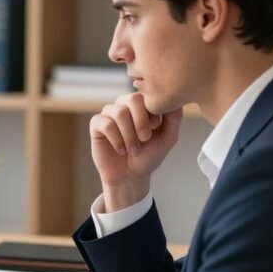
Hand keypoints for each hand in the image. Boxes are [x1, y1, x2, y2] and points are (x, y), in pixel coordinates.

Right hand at [90, 93, 181, 210]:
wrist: (130, 175)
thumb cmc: (149, 155)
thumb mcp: (168, 137)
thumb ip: (174, 117)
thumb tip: (175, 99)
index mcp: (142, 104)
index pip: (148, 95)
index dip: (154, 112)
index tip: (157, 128)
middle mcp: (125, 104)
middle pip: (133, 99)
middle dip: (141, 121)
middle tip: (145, 138)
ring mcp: (109, 113)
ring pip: (119, 113)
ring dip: (129, 135)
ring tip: (134, 150)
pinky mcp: (96, 124)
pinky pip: (105, 124)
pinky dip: (116, 140)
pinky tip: (121, 150)